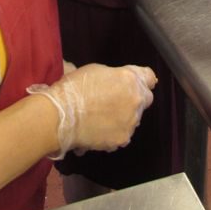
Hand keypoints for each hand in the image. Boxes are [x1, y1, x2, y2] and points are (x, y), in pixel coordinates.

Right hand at [28, 63, 155, 157]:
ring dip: (123, 118)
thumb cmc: (74, 88)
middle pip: (145, 100)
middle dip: (134, 100)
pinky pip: (123, 135)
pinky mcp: (122, 139)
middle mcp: (136, 101)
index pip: (149, 78)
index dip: (141, 80)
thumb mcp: (96, 70)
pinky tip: (99, 130)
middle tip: (115, 102)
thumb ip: (115, 77)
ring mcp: (131, 122)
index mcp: (130, 80)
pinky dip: (114, 133)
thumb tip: (119, 83)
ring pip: (134, 120)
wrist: (61, 116)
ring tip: (102, 119)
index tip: (132, 84)